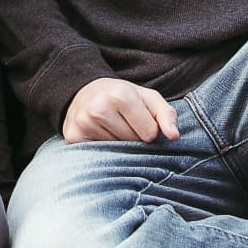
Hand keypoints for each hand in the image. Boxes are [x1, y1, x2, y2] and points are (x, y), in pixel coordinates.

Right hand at [62, 76, 180, 143]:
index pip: (149, 133)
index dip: (149, 131)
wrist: (84, 91)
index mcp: (120, 94)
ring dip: (119, 146)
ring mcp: (83, 123)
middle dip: (134, 139)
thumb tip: (174, 137)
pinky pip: (99, 156)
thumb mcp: (147, 98)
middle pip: (132, 143)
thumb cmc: (122, 97)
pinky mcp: (72, 136)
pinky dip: (104, 151)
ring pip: (116, 151)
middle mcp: (98, 108)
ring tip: (113, 130)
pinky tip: (101, 137)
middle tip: (125, 125)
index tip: (140, 122)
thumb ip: (166, 114)